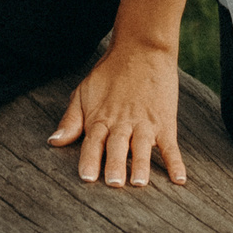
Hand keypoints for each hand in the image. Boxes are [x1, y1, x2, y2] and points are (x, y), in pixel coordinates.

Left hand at [49, 39, 185, 188]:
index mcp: (100, 119)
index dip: (90, 160)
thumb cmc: (109, 74)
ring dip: (141, 165)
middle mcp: (122, 124)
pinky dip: (175, 162)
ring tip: (140, 182)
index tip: (87, 178)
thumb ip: (70, 120)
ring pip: (142, 147)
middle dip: (115, 165)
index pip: (93, 143)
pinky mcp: (164, 123)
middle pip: (117, 147)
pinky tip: (179, 179)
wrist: (141, 49)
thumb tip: (53, 142)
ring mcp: (144, 124)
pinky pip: (171, 146)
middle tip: (114, 183)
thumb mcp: (83, 93)